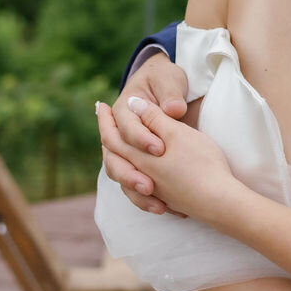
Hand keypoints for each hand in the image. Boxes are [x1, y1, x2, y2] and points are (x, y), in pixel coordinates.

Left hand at [97, 97, 234, 222]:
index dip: (106, 120)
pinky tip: (144, 178)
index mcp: (139, 157)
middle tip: (105, 121)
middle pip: (115, 157)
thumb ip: (153, 118)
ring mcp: (153, 190)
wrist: (219, 200)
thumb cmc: (200, 162)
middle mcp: (141, 175)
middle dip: (109, 138)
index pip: (112, 137)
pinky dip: (135, 179)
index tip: (101, 106)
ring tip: (118, 149)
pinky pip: (141, 190)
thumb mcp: (177, 133)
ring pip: (126, 175)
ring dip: (120, 159)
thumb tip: (133, 103)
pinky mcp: (167, 198)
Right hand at [99, 54, 190, 213]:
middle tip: (150, 186)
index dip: (141, 138)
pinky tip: (167, 209)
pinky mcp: (138, 165)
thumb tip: (174, 108)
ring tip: (157, 205)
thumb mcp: (169, 80)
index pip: (126, 128)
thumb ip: (170, 94)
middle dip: (132, 175)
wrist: (163, 83)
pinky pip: (134, 187)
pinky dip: (146, 200)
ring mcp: (127, 151)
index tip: (161, 147)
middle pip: (116, 159)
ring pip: (122, 176)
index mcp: (123, 110)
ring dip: (136, 192)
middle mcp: (120, 133)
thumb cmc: (165, 81)